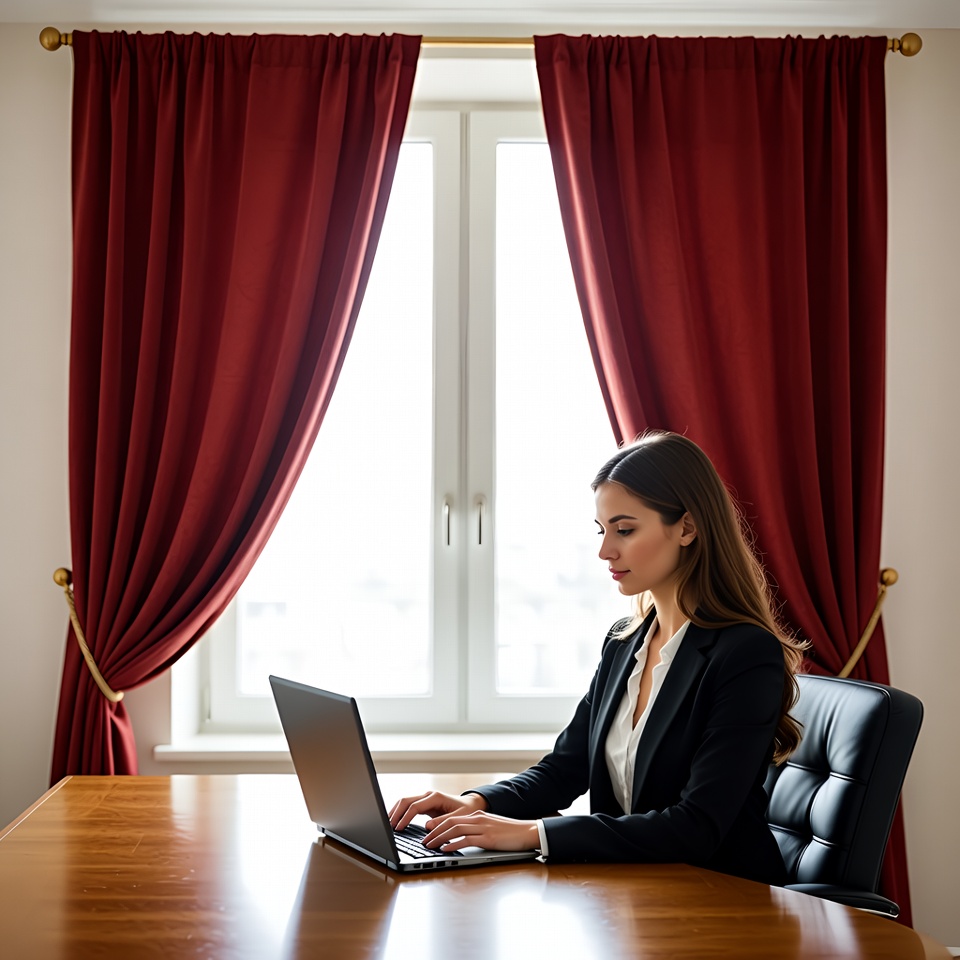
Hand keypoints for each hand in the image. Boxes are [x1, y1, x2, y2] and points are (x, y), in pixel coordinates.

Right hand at [388, 790, 486, 831]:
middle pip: (405, 801)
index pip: (415, 806)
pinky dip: (399, 812)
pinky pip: (408, 806)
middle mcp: (428, 795)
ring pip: (404, 801)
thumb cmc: (465, 811)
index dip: (405, 818)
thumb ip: (443, 822)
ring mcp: (425, 798)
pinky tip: (394, 820)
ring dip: (395, 811)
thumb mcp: (458, 818)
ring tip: (387, 824)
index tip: (398, 829)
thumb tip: (427, 826)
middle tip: (387, 827)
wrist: (469, 805)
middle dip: (395, 813)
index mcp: (435, 797)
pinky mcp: (423, 804)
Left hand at [421, 809, 539, 852]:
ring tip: (429, 846)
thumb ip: (476, 830)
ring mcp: (482, 827)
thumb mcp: (490, 827)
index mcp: (477, 816)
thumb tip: (460, 839)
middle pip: (450, 822)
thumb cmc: (510, 832)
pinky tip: (445, 850)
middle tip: (423, 841)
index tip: (427, 833)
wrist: (528, 832)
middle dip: (434, 832)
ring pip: (455, 830)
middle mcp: (478, 819)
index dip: (437, 825)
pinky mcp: (487, 838)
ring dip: (439, 838)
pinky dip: (453, 844)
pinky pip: (466, 840)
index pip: (452, 818)